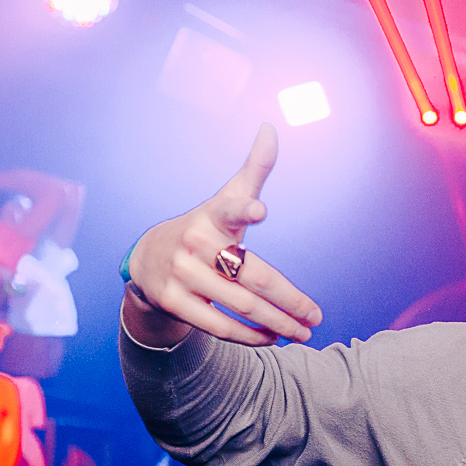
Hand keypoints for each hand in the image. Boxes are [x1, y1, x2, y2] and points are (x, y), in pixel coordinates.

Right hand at [123, 123, 322, 346]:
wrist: (148, 260)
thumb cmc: (205, 227)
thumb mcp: (226, 198)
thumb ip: (255, 169)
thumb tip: (271, 127)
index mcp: (212, 215)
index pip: (229, 209)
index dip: (244, 209)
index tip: (259, 211)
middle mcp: (195, 243)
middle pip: (252, 277)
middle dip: (290, 301)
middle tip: (316, 318)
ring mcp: (182, 274)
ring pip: (240, 306)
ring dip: (277, 324)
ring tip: (302, 333)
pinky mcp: (174, 302)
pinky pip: (219, 326)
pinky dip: (249, 336)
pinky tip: (272, 338)